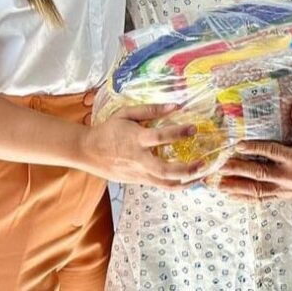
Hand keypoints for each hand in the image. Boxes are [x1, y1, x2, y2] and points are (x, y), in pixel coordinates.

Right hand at [81, 103, 203, 188]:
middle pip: (164, 170)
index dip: (178, 133)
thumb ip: (150, 110)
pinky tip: (189, 180)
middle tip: (203, 163)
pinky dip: (176, 185)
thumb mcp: (126, 113)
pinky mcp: (138, 181)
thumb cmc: (109, 129)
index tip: (194, 128)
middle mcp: (138, 159)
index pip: (160, 137)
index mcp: (136, 139)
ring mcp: (138, 173)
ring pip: (164, 183)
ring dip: (185, 181)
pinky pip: (160, 185)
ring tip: (202, 176)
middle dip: (186, 169)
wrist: (88, 151)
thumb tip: (175, 105)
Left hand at [216, 96, 291, 201]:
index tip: (237, 145)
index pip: (273, 152)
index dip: (255, 149)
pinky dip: (244, 198)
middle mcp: (290, 177)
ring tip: (216, 183)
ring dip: (235, 187)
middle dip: (237, 170)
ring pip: (256, 190)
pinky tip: (229, 195)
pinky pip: (261, 199)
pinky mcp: (283, 197)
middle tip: (218, 166)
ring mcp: (285, 190)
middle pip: (260, 174)